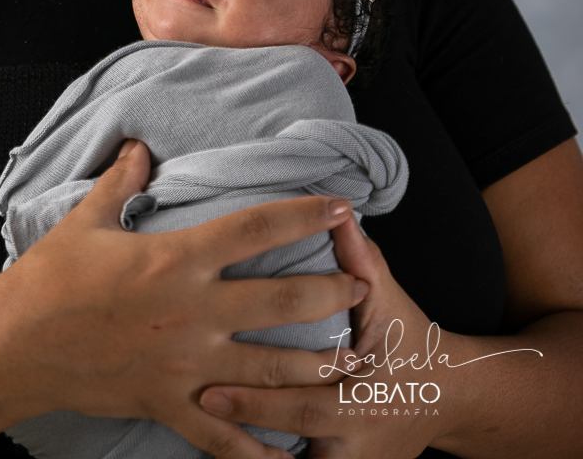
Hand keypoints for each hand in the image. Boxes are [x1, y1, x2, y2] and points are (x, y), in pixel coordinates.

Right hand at [0, 139, 367, 458]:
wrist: (13, 348)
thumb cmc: (49, 279)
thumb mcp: (86, 219)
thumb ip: (122, 181)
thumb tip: (140, 145)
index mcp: (176, 259)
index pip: (254, 228)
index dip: (301, 213)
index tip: (338, 205)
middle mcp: (191, 312)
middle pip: (279, 301)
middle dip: (328, 293)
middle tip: (361, 288)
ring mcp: (184, 364)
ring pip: (268, 369)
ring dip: (315, 364)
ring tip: (351, 361)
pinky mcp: (168, 404)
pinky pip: (223, 434)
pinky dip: (259, 449)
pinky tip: (289, 456)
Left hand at [200, 213, 462, 456]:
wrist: (449, 396)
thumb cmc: (408, 336)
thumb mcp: (387, 297)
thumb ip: (360, 258)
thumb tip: (336, 211)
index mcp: (364, 398)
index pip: (302, 406)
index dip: (256, 402)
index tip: (209, 389)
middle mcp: (356, 439)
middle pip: (288, 442)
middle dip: (242, 425)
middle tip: (196, 404)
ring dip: (253, 453)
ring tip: (205, 429)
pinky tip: (236, 452)